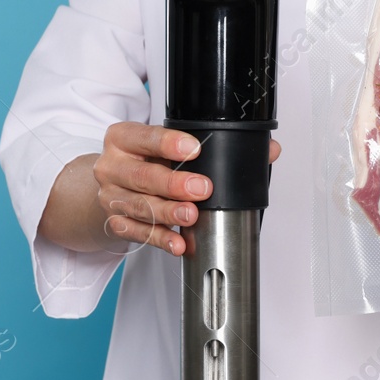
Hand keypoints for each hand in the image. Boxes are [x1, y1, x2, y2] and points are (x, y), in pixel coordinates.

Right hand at [93, 122, 280, 255]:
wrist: (110, 186)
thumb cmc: (145, 162)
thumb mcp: (169, 146)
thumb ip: (215, 145)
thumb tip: (268, 149)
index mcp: (123, 138)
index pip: (145, 136)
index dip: (169, 143)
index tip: (194, 149)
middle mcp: (113, 166)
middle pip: (142, 176)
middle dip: (174, 184)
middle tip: (202, 189)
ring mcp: (111, 196)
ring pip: (140, 207)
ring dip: (169, 214)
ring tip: (192, 217)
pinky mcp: (115, 222)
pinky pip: (138, 234)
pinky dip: (160, 240)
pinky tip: (177, 243)